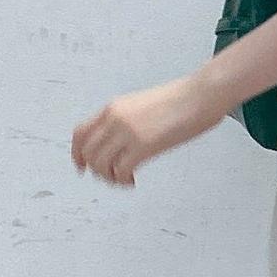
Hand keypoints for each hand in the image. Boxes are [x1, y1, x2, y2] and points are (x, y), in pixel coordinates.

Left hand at [71, 74, 226, 186]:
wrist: (200, 95)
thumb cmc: (181, 99)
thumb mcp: (143, 105)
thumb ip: (126, 121)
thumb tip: (122, 142)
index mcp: (113, 107)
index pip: (80, 133)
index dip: (76, 154)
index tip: (81, 167)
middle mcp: (115, 118)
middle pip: (88, 152)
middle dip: (96, 170)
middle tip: (110, 178)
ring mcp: (127, 131)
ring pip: (100, 164)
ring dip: (109, 178)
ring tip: (124, 180)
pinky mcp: (143, 145)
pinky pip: (120, 171)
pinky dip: (123, 181)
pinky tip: (133, 180)